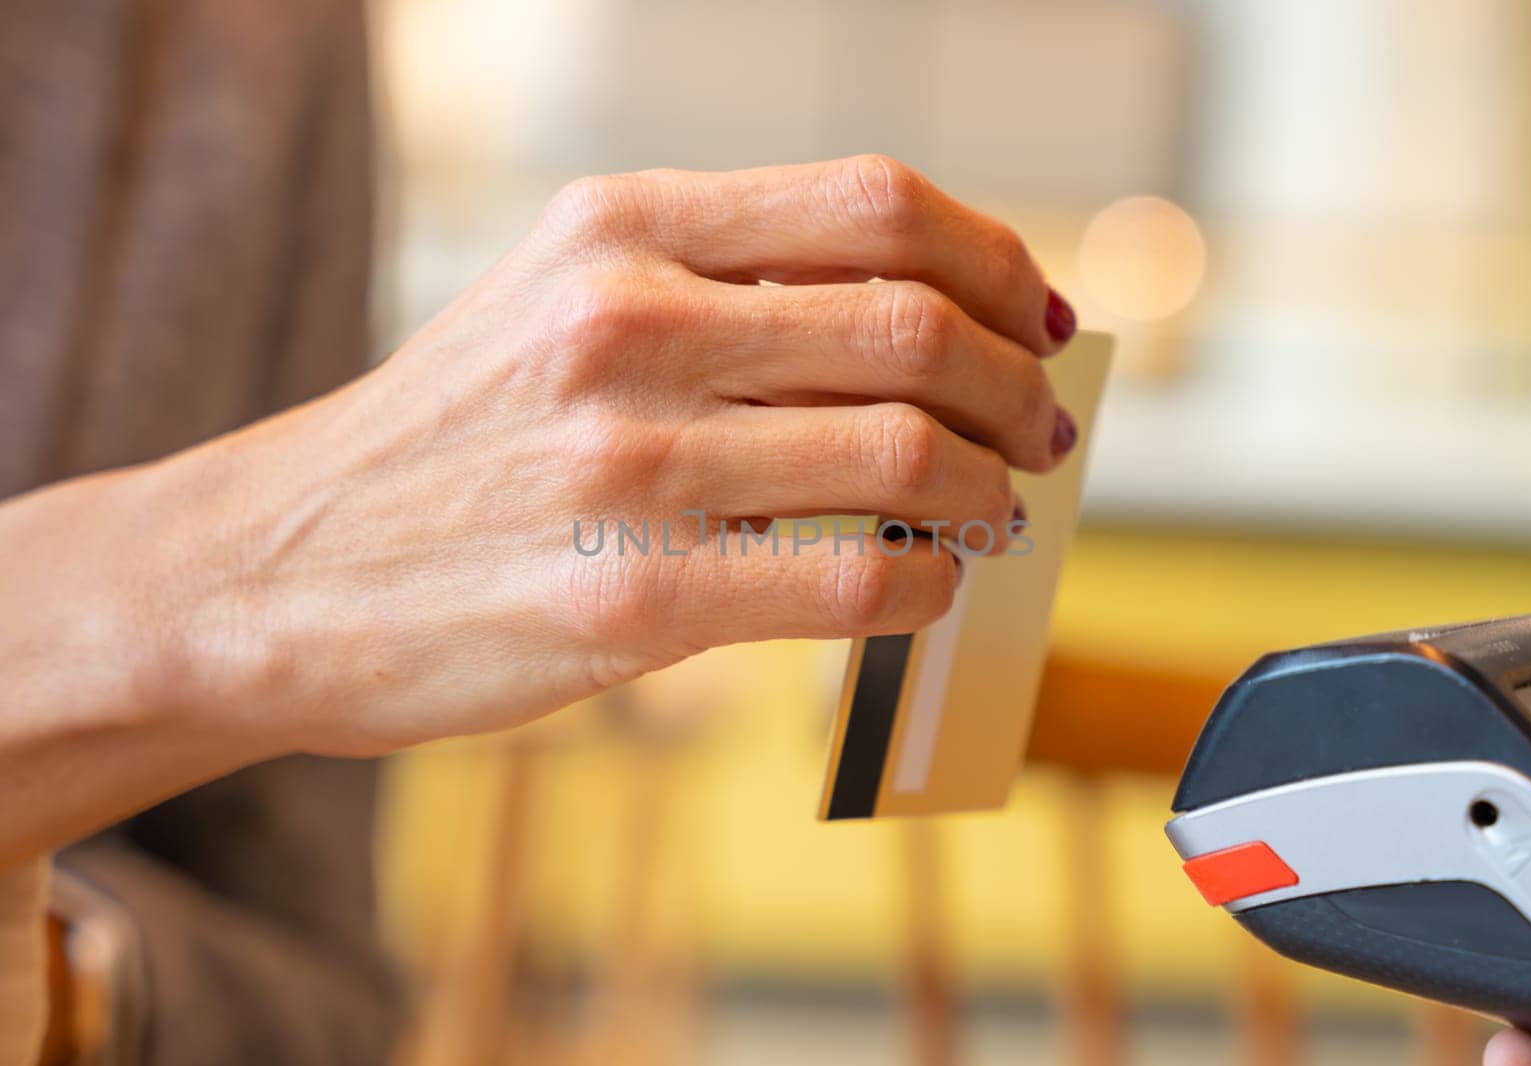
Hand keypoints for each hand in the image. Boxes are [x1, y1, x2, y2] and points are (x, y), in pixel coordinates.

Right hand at [109, 155, 1075, 757]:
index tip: (1036, 316)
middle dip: (1019, 386)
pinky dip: (928, 584)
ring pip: (906, 454)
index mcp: (623, 227)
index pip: (878, 204)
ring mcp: (627, 464)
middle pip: (916, 324)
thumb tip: (915, 325)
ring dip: (993, 492)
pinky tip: (924, 588)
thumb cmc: (446, 442)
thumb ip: (723, 294)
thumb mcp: (560, 304)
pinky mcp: (628, 599)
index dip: (996, 260)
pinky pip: (853, 580)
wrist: (274, 571)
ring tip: (997, 515)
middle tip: (1044, 432)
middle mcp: (629, 323)